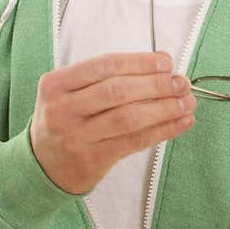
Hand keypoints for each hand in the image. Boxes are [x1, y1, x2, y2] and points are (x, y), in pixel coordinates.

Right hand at [30, 51, 195, 193]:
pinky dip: (163, 130)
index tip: (166, 63)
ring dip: (164, 108)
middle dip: (156, 84)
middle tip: (182, 82)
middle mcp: (62, 110)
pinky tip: (181, 123)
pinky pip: (134, 142)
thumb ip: (106, 78)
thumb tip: (162, 64)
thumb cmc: (66, 121)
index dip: (140, 62)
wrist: (42, 165)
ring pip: (129, 117)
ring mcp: (75, 137)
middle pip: (118, 90)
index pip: (105, 65)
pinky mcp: (92, 160)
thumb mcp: (69, 93)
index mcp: (55, 84)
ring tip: (187, 102)